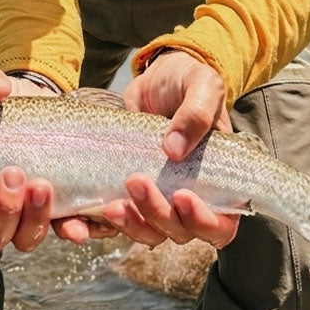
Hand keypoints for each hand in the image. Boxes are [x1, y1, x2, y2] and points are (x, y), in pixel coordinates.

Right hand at [0, 65, 54, 251]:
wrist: (44, 110)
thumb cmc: (7, 108)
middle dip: (5, 210)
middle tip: (14, 175)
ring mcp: (26, 220)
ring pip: (25, 237)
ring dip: (34, 217)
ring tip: (42, 185)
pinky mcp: (57, 216)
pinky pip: (62, 233)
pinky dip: (69, 231)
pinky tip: (77, 227)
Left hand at [101, 50, 240, 249]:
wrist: (156, 78)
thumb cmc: (189, 82)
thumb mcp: (202, 87)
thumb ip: (196, 114)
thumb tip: (174, 151)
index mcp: (219, 184)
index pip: (221, 225)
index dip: (204, 222)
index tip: (182, 197)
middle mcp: (190, 199)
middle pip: (179, 231)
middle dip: (157, 214)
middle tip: (136, 180)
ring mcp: (159, 199)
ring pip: (149, 232)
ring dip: (131, 224)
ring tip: (111, 204)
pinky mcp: (128, 194)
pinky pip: (117, 221)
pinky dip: (102, 224)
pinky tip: (87, 216)